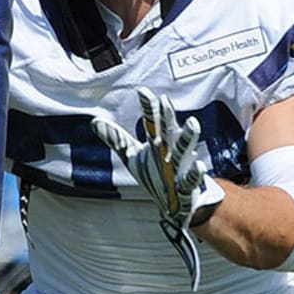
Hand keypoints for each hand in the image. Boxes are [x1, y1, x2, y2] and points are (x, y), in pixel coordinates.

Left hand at [92, 88, 224, 288]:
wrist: (174, 202)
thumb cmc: (154, 174)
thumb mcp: (132, 156)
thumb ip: (116, 139)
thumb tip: (94, 121)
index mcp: (158, 141)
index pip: (152, 121)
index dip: (148, 107)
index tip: (142, 91)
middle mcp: (170, 150)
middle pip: (168, 130)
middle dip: (167, 116)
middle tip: (165, 100)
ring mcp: (180, 167)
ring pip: (185, 150)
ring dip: (188, 137)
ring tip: (192, 122)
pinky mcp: (187, 186)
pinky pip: (192, 179)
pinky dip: (196, 173)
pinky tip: (200, 165)